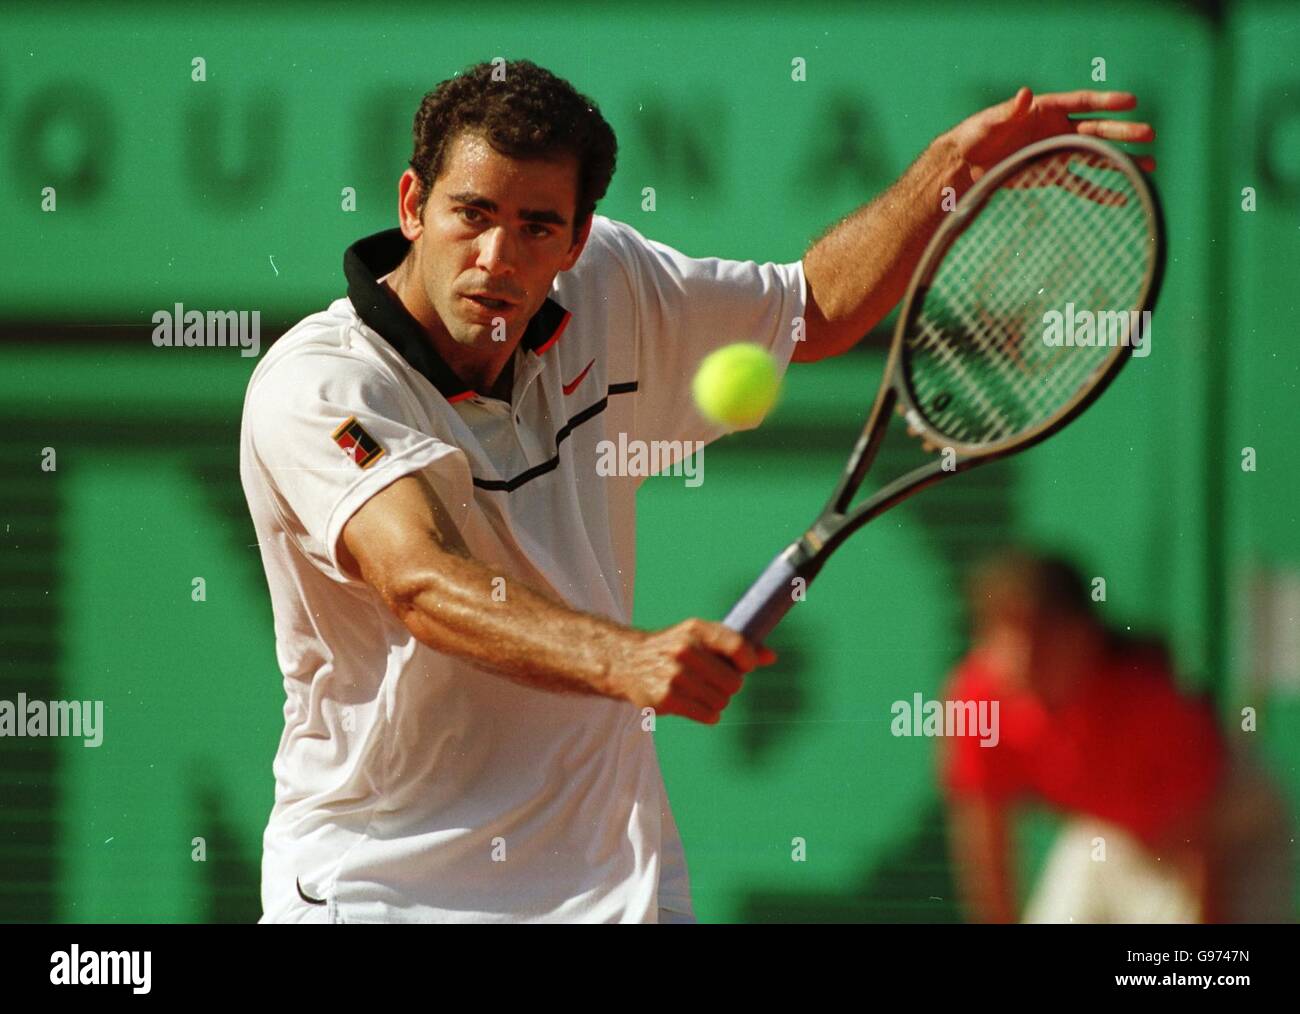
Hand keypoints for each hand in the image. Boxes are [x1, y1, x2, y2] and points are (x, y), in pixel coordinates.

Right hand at [613, 619, 775, 723]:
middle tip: (713, 681)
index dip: (747, 661)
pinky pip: (707, 715)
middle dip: (729, 686)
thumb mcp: (701, 638)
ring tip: (699, 691)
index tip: (744, 666)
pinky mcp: (667, 698)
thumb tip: (771, 656)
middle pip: (734, 682)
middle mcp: (684, 649)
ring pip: (721, 701)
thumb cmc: (673, 649)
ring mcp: (674, 675)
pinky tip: (695, 704)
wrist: (628, 662)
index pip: (738, 646)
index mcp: (696, 630)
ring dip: (716, 701)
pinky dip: (707, 714)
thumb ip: (736, 646)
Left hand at [945, 87, 1156, 184]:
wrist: (964, 164)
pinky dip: (1098, 191)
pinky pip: (1079, 183)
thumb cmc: (976, 135)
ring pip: (1095, 156)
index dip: (1106, 101)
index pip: (1082, 102)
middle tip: (1149, 134)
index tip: (1130, 101)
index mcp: (1046, 109)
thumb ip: (1010, 111)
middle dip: (1122, 133)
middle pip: (1096, 130)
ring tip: (1150, 166)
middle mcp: (1057, 128)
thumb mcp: (990, 122)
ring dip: (1120, 161)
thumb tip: (1025, 94)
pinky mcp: (1050, 173)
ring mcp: (1056, 151)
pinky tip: (1121, 196)